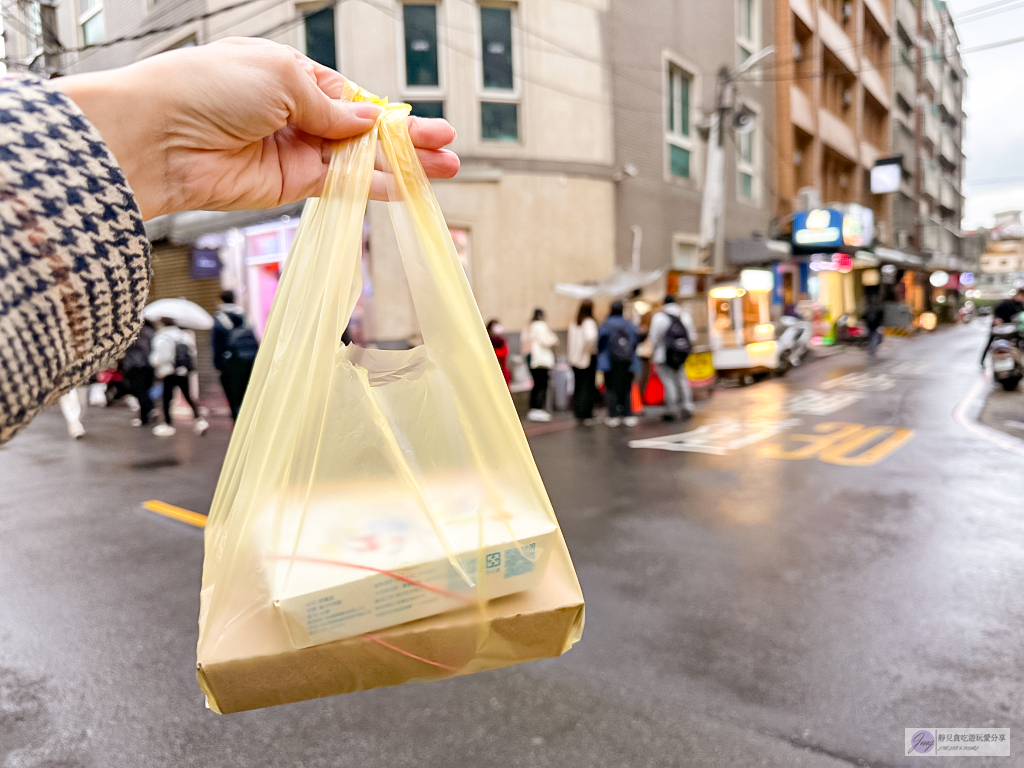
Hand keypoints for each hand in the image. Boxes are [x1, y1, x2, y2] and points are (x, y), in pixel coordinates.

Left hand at [56, 38, 458, 219]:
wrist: (160, 137)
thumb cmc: (206, 88)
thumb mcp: (280, 77)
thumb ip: (331, 105)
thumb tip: (369, 121)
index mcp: (293, 76)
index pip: (354, 97)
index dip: (390, 114)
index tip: (420, 126)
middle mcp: (298, 115)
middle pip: (366, 131)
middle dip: (408, 140)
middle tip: (447, 149)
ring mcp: (298, 151)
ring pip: (362, 160)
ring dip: (403, 166)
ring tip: (445, 170)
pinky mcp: (292, 185)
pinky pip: (345, 185)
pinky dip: (377, 187)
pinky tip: (408, 187)